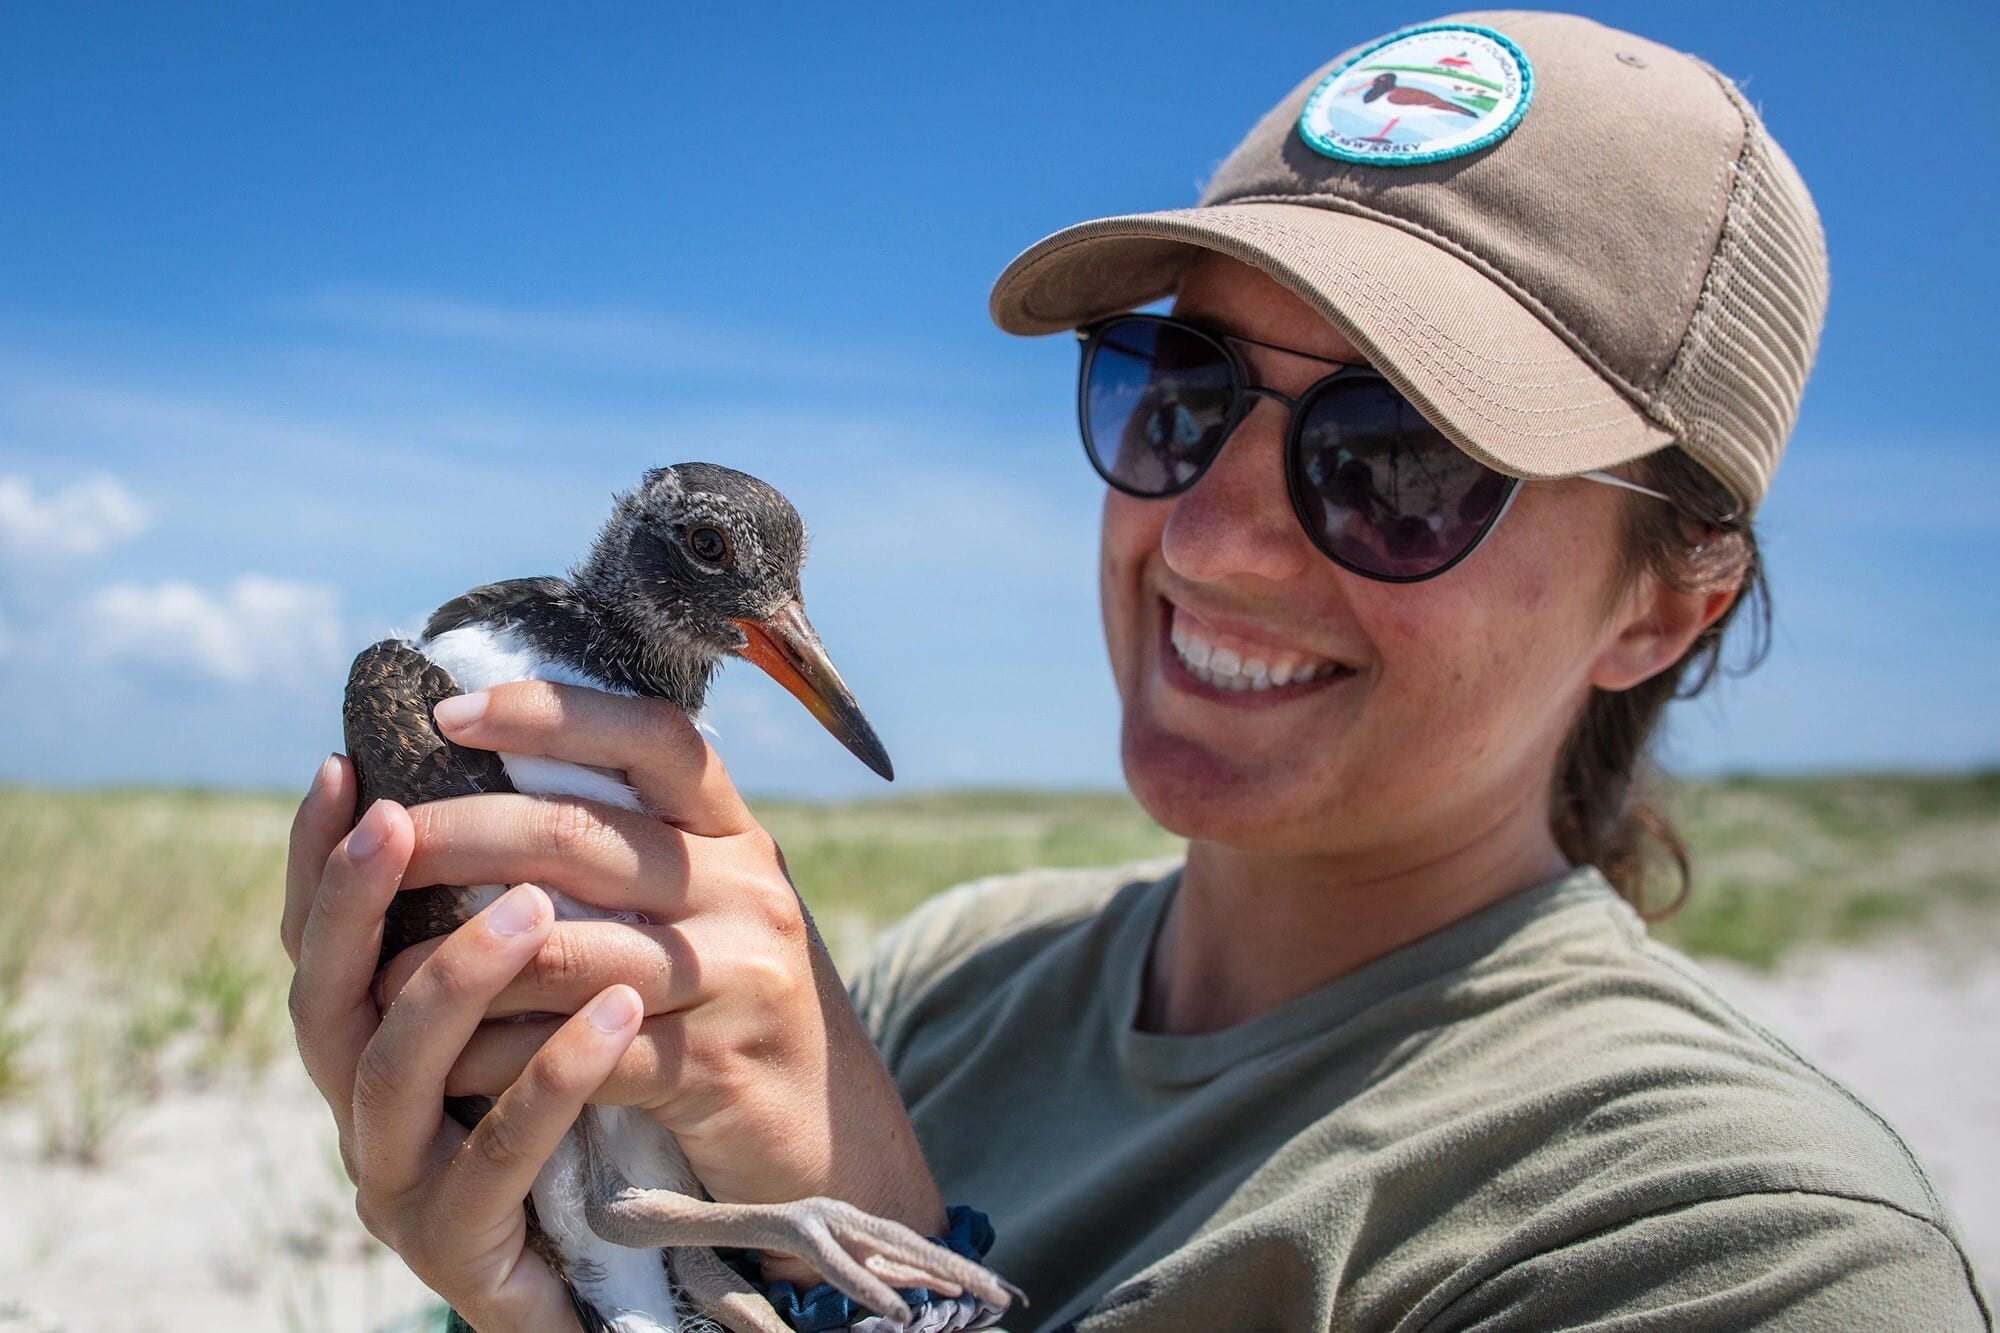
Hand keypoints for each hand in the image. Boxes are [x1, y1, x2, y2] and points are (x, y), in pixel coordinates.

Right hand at [283, 758, 639, 1331]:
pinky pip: (502, 1153)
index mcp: (370, 1044)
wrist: (610, 1276)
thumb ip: (509, 923)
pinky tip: (613, 1011)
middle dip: (351, 904)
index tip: (344, 763)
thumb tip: (525, 777)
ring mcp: (401, 1182)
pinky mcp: (461, 1247)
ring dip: (453, 981)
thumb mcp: (527, 1014)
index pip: (321, 939)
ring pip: (398, 1074)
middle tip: (397, 818)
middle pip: (325, 998)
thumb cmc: (569, 1124)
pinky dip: (551, 1077)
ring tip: (529, 907)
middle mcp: (364, 1109)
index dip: (319, 857)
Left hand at [378, 681, 946, 1268]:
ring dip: (454, 963)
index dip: (554, 712)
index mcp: (734, 834)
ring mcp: (740, 976)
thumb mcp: (709, 908)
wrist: (830, 1138)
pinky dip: (500, 1056)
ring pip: (567, 950)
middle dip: (461, 833)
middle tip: (379, 843)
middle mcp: (746, 888)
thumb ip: (634, 853)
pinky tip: (446, 1062)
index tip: (451, 711)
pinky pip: (582, 1052)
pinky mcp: (717, 1066)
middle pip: (582, 836)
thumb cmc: (734, 1007)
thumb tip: (495, 781)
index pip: (655, 737)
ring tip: (378, 974)